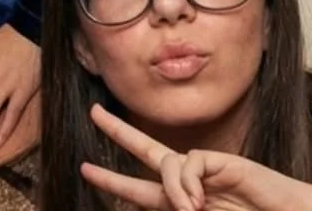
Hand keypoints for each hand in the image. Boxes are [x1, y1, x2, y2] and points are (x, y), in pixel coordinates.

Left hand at [82, 104, 311, 210]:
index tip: (87, 169)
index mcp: (185, 204)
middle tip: (93, 111)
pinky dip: (186, 183)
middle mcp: (192, 185)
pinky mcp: (224, 161)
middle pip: (146, 152)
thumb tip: (172, 204)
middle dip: (119, 131)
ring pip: (166, 163)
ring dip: (171, 190)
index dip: (114, 180)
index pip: (142, 189)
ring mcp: (208, 171)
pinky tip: (199, 202)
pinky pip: (189, 162)